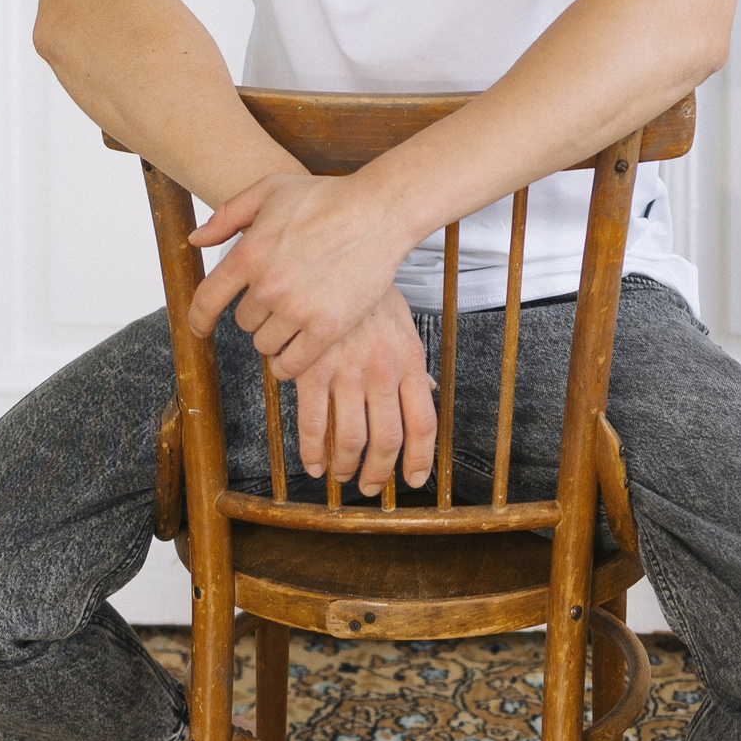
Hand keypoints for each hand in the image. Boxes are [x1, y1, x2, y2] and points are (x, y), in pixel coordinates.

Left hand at [187, 170, 409, 378]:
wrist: (378, 212)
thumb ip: (227, 216)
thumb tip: (195, 240)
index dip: (199, 319)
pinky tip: (293, 353)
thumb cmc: (326, 197)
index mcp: (249, 254)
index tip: (200, 328)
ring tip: (293, 318)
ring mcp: (298, 309)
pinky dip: (287, 363)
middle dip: (256, 312)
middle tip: (280, 297)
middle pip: (243, 322)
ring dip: (274, 335)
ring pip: (266, 343)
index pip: (207, 300)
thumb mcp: (269, 190)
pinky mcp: (327, 328)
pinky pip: (292, 363)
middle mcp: (269, 286)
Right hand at [289, 287, 436, 496]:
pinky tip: (313, 462)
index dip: (420, 459)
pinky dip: (313, 451)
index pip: (423, 423)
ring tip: (340, 475)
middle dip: (379, 472)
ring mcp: (347, 372)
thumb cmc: (369, 291)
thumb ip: (413, 363)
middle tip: (371, 487)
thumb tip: (429, 393)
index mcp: (409, 361)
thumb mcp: (403, 323)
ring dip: (346, 466)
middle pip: (387, 440)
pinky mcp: (312, 370)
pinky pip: (313, 424)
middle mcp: (382, 371)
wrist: (333, 253)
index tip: (413, 480)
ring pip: (351, 440)